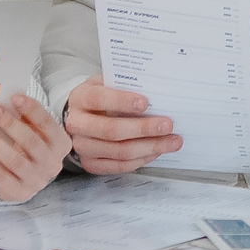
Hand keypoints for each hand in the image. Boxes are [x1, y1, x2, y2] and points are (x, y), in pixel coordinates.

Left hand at [0, 94, 72, 200]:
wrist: (27, 180)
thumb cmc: (29, 149)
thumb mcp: (35, 133)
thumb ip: (26, 119)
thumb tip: (5, 99)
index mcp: (61, 144)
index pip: (47, 124)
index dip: (32, 110)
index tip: (14, 97)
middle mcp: (52, 164)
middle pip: (31, 142)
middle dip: (10, 124)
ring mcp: (37, 180)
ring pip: (16, 161)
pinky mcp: (20, 193)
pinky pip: (1, 178)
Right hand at [65, 78, 181, 173]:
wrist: (81, 116)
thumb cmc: (101, 97)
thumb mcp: (107, 83)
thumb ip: (126, 86)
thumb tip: (157, 93)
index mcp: (80, 98)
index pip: (99, 99)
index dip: (122, 101)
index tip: (145, 103)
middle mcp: (77, 124)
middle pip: (111, 130)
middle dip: (143, 129)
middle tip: (167, 125)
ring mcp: (82, 147)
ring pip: (119, 151)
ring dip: (150, 147)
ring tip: (172, 141)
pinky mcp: (91, 164)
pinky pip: (120, 166)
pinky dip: (142, 159)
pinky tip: (157, 151)